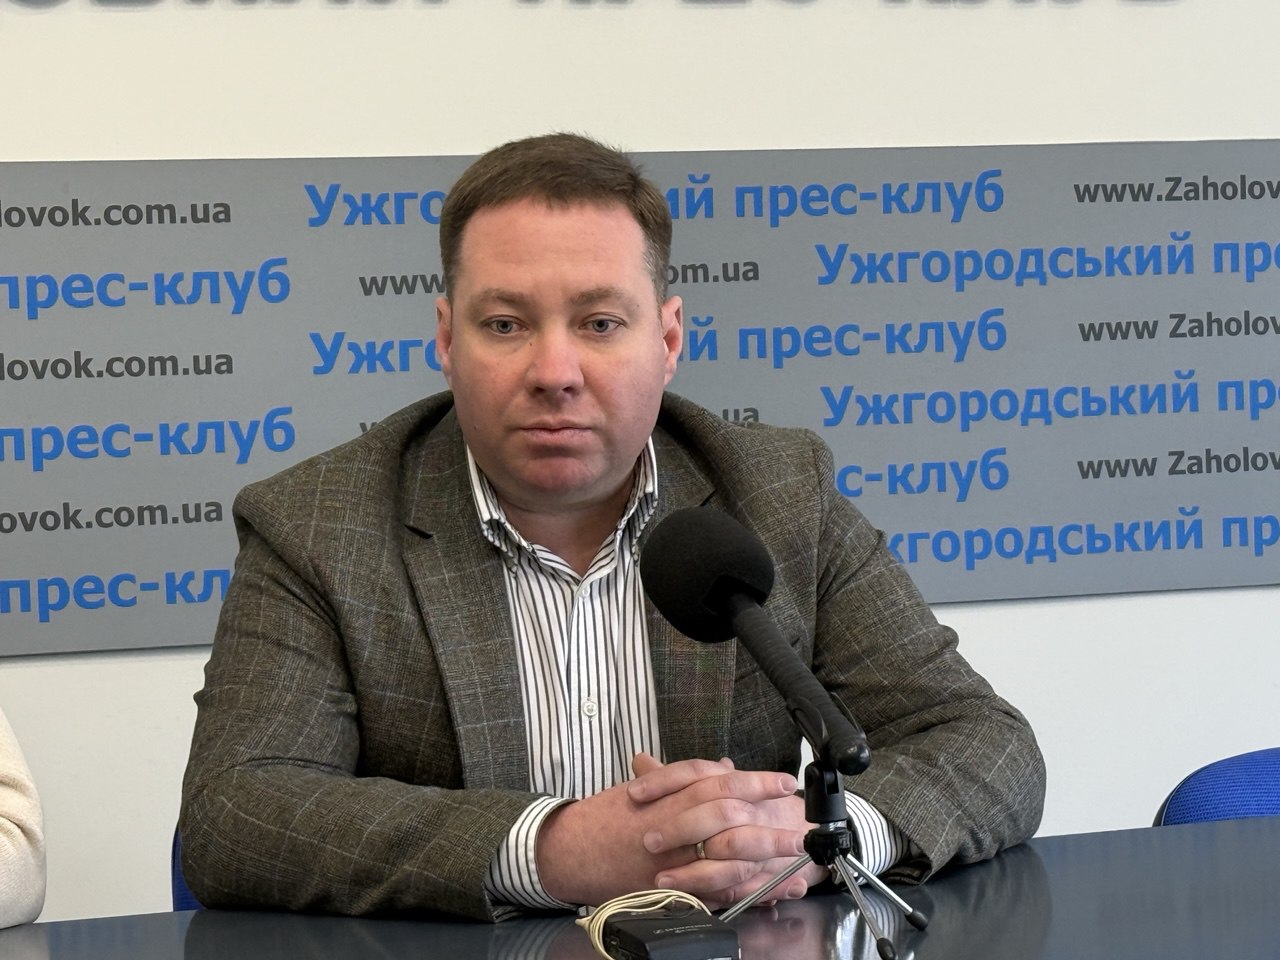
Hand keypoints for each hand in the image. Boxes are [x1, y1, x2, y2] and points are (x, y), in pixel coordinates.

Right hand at [534, 754, 804, 906]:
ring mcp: (671, 856)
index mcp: (670, 793)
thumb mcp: (646, 787)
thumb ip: (687, 778)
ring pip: (726, 854)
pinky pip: (714, 888)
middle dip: (769, 819)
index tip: (784, 783)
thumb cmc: (606, 817)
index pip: (719, 781)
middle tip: (801, 820)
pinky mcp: (669, 886)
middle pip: (729, 816)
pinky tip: (770, 890)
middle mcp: (671, 822)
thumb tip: (724, 767)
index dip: (755, 781)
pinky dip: (745, 888)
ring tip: (798, 856)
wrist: (570, 849)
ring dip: (766, 856)